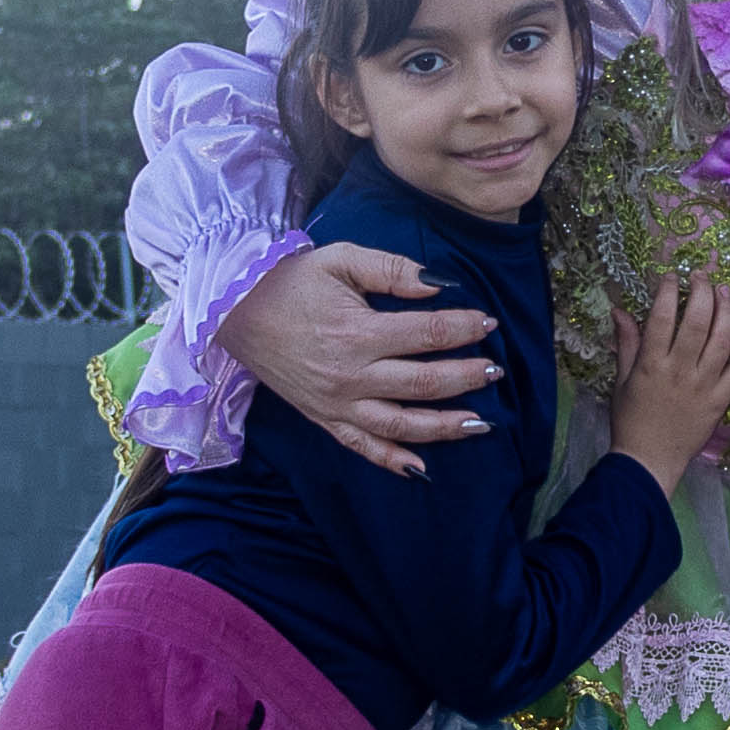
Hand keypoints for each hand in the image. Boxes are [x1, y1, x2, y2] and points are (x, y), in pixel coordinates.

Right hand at [227, 244, 501, 479]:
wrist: (234, 312)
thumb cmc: (289, 281)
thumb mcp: (340, 260)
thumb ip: (392, 269)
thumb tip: (439, 283)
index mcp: (358, 333)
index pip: (428, 334)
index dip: (464, 328)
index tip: (488, 322)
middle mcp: (351, 376)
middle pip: (424, 383)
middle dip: (467, 377)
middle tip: (495, 371)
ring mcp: (338, 404)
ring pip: (403, 425)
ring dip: (446, 427)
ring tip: (482, 424)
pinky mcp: (324, 419)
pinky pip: (363, 447)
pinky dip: (393, 461)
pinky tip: (422, 469)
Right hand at [606, 274, 729, 486]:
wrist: (648, 461)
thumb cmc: (630, 420)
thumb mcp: (621, 380)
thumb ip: (625, 343)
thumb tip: (619, 310)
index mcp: (651, 365)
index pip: (661, 317)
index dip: (668, 291)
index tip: (672, 276)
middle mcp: (679, 371)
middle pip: (697, 322)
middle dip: (702, 292)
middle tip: (703, 278)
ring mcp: (703, 386)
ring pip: (722, 340)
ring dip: (726, 312)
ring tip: (725, 294)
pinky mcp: (720, 402)